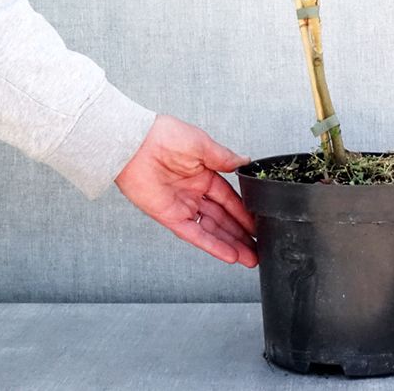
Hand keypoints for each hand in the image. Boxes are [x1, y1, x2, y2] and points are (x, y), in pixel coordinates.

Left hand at [114, 113, 256, 267]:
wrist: (135, 143)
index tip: (259, 223)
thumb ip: (224, 158)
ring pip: (212, 230)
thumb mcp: (202, 144)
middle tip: (258, 247)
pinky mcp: (170, 216)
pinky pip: (194, 234)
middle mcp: (194, 192)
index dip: (245, 212)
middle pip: (223, 218)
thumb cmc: (164, 136)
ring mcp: (183, 206)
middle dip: (241, 234)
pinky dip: (211, 245)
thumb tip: (245, 162)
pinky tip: (228, 255)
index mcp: (204, 174)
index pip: (230, 198)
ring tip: (250, 258)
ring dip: (231, 244)